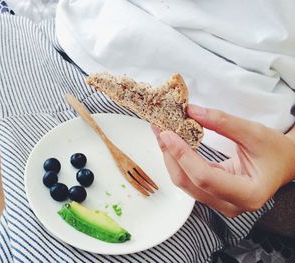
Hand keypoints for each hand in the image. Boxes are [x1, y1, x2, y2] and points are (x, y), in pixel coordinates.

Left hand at [152, 105, 294, 216]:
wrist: (284, 163)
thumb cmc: (275, 150)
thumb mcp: (253, 132)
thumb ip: (222, 122)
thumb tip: (191, 111)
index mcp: (247, 194)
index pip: (205, 177)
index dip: (183, 155)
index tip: (167, 134)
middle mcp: (231, 205)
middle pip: (189, 183)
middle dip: (170, 155)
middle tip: (159, 129)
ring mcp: (220, 203)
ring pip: (185, 183)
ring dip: (171, 157)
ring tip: (161, 133)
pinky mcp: (212, 195)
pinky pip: (189, 179)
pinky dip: (178, 160)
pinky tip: (171, 143)